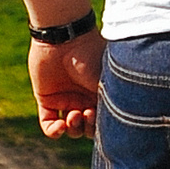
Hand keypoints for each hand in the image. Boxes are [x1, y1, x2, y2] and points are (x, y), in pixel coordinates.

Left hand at [29, 24, 103, 140]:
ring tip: (73, 115)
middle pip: (86, 127)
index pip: (102, 119)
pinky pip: (48, 123)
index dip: (101, 125)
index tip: (99, 115)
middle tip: (87, 113)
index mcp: (99, 92)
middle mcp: (83, 98)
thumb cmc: (90, 54)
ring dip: (73, 128)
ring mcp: (64, 98)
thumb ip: (112, 100)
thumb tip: (123, 123)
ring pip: (69, 128)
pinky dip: (53, 131)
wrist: (64, 37)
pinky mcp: (46, 98)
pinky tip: (60, 126)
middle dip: (87, 127)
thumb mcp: (106, 79)